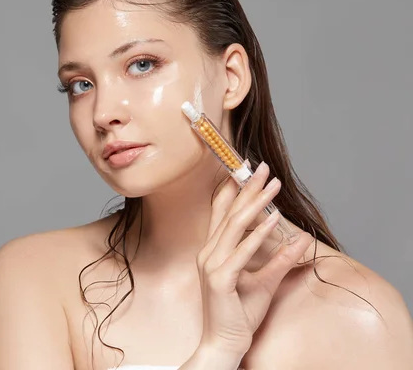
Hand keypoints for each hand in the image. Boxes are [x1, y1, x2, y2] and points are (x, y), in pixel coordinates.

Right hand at [195, 162, 311, 355]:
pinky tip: (271, 220)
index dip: (233, 190)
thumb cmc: (239, 314)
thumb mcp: (264, 281)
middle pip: (229, 214)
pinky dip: (256, 234)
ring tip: (272, 185)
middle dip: (247, 188)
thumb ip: (279, 259)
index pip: (222, 214)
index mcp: (214, 252)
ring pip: (234, 227)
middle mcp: (209, 253)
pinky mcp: (220, 279)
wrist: (224, 343)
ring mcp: (212, 265)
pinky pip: (240, 252)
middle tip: (262, 167)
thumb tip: (300, 239)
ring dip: (255, 203)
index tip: (243, 169)